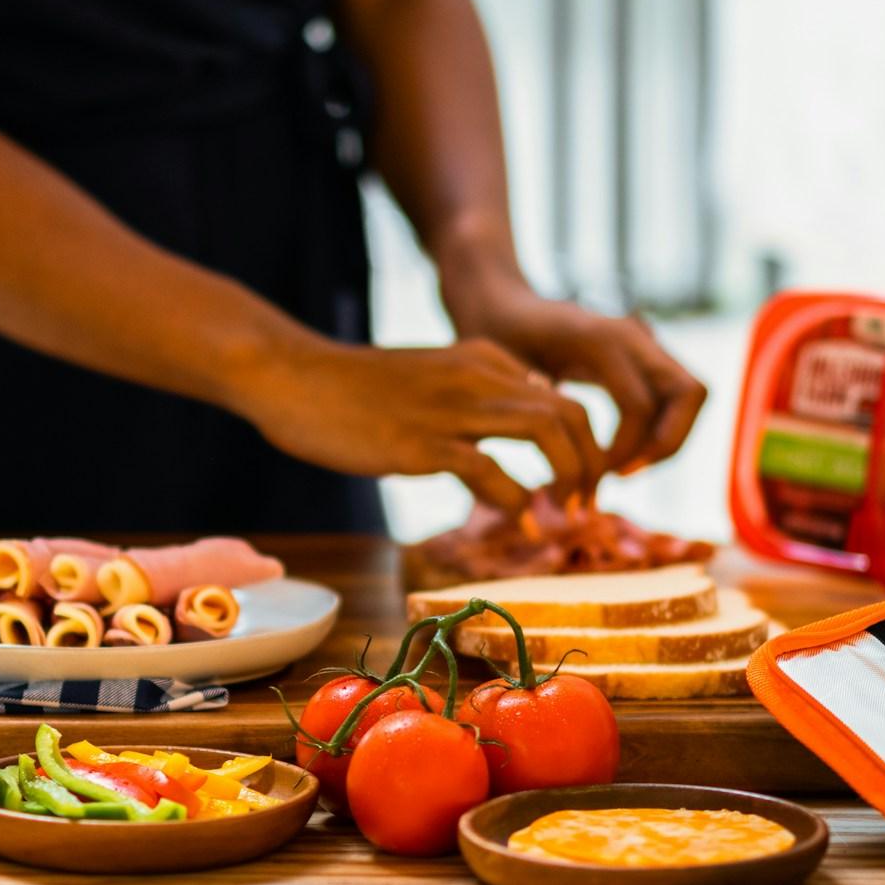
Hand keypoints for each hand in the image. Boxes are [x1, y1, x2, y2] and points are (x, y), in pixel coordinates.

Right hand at [242, 337, 604, 510]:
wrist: (291, 374)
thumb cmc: (354, 385)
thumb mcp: (431, 377)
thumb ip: (477, 396)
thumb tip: (517, 433)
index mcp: (483, 359)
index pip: (563, 396)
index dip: (585, 445)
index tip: (580, 486)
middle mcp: (477, 376)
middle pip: (571, 411)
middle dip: (592, 464)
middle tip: (586, 507)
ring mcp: (450, 409)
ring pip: (546, 429)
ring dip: (569, 478)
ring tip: (564, 516)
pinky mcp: (420, 443)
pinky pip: (491, 470)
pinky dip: (517, 502)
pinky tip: (519, 524)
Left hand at [444, 277, 706, 471]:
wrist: (496, 302)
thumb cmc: (491, 338)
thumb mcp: (506, 372)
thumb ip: (538, 405)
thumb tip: (567, 459)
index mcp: (601, 338)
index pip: (639, 406)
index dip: (623, 450)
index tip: (594, 474)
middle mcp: (632, 335)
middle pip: (691, 393)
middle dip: (667, 443)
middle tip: (623, 473)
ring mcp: (642, 341)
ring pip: (688, 396)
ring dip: (665, 439)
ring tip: (620, 469)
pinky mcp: (640, 355)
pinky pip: (670, 396)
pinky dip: (655, 429)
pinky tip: (615, 454)